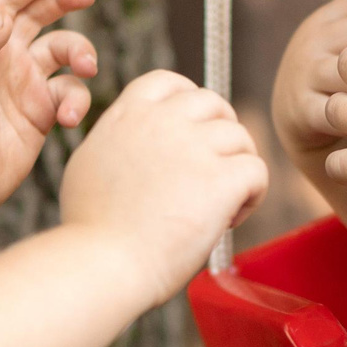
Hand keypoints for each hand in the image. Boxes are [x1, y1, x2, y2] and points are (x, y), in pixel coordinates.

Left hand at [0, 0, 99, 224]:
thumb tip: (5, 17)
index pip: (3, 2)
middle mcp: (4, 60)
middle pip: (39, 15)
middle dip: (63, 0)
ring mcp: (25, 86)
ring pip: (64, 52)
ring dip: (81, 52)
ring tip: (88, 68)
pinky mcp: (42, 115)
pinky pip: (71, 95)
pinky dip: (77, 101)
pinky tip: (68, 120)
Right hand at [61, 71, 267, 303]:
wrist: (102, 263)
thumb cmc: (91, 231)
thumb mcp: (89, 164)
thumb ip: (117, 141)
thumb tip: (136, 144)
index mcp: (129, 115)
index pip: (170, 82)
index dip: (189, 101)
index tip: (194, 130)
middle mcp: (163, 121)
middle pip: (213, 103)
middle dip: (221, 133)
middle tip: (215, 170)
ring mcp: (194, 146)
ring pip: (240, 137)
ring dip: (237, 168)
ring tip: (221, 204)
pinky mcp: (221, 178)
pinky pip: (257, 170)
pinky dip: (252, 195)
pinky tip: (230, 219)